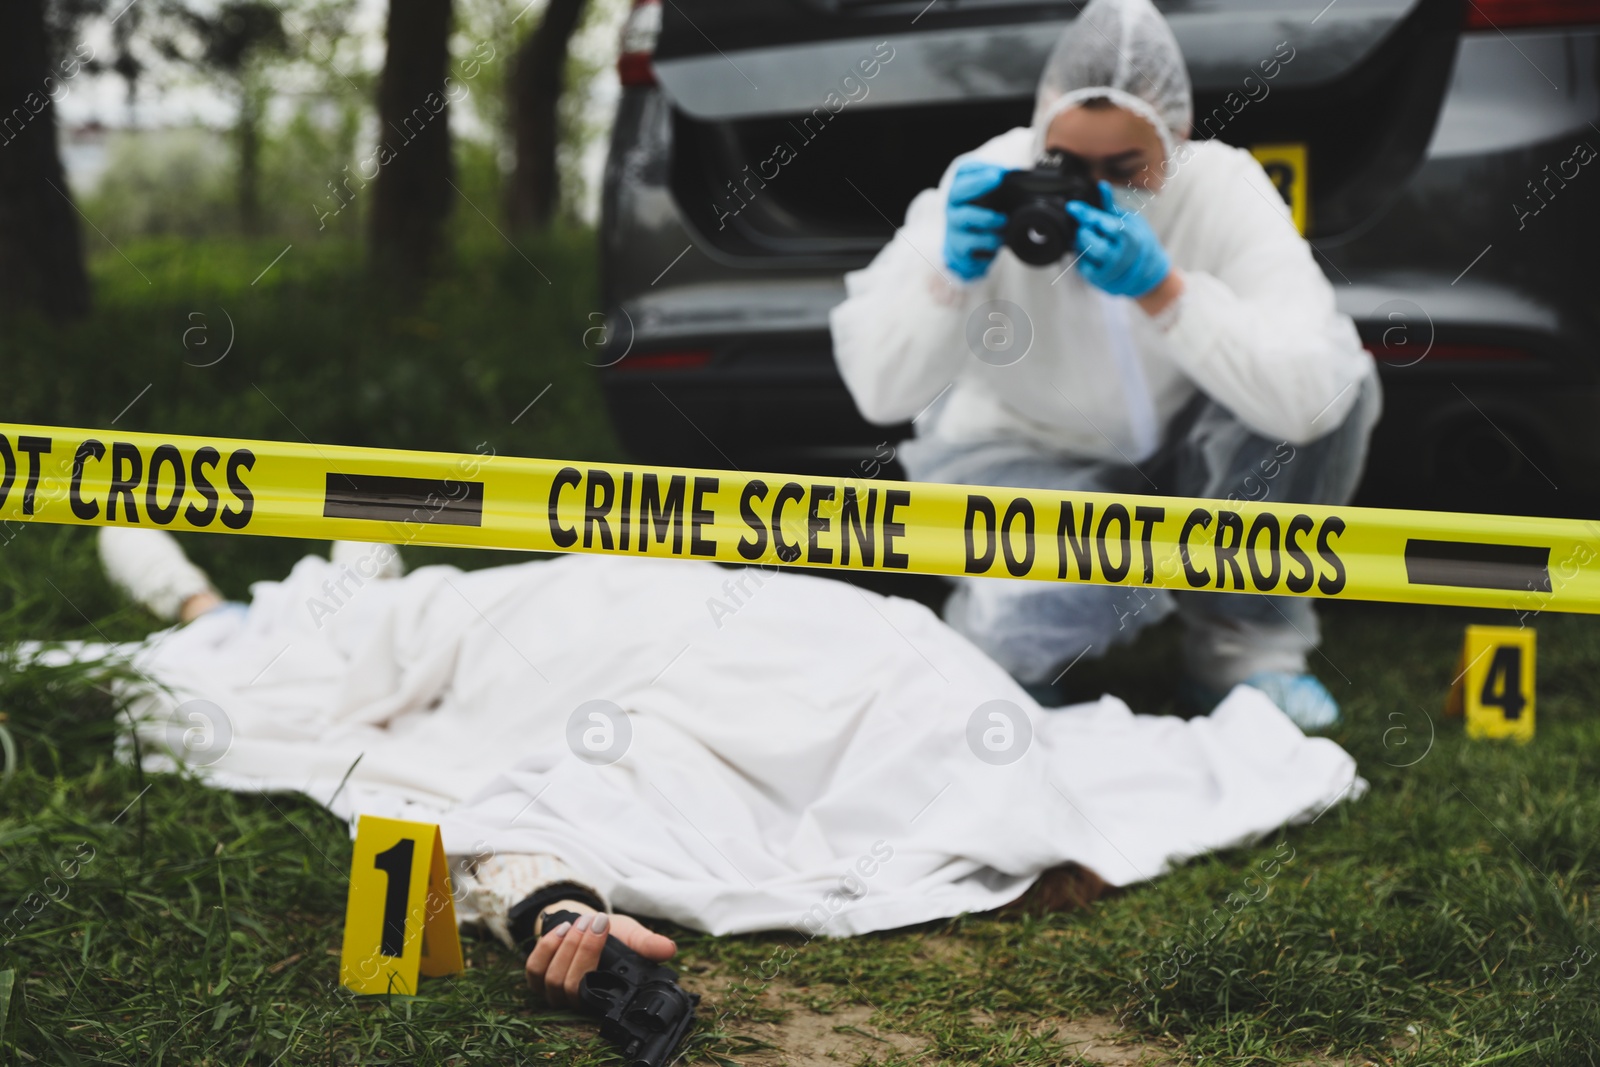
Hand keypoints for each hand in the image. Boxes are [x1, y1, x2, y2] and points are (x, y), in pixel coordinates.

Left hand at [525, 907, 676, 1008]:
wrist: (585, 922)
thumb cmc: (613, 935)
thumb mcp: (632, 935)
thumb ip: (648, 944)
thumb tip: (669, 949)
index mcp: (603, 997)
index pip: (598, 1004)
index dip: (601, 984)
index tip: (607, 940)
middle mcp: (576, 1001)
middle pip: (572, 986)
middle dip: (584, 950)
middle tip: (598, 923)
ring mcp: (554, 992)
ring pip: (554, 979)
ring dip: (568, 946)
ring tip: (584, 921)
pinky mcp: (536, 978)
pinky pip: (536, 968)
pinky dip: (548, 947)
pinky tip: (563, 929)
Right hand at [943, 160, 1009, 281]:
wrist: (967, 254)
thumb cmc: (981, 223)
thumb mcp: (990, 202)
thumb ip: (1002, 189)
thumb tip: (1021, 173)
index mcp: (962, 190)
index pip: (964, 171)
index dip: (980, 167)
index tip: (1000, 171)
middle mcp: (953, 206)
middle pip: (957, 190)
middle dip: (977, 182)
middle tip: (996, 178)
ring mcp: (953, 227)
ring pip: (964, 218)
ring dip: (986, 216)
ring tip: (1003, 220)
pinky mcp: (958, 247)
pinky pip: (971, 243)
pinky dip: (989, 240)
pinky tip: (1000, 239)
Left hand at [1067, 181, 1169, 297]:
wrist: (1148, 274)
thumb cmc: (1138, 242)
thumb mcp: (1130, 220)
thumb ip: (1111, 206)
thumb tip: (1101, 185)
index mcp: (1133, 238)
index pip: (1108, 225)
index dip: (1089, 216)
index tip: (1072, 207)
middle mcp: (1122, 257)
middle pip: (1090, 240)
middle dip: (1085, 229)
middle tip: (1092, 227)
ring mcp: (1110, 271)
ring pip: (1083, 252)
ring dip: (1082, 242)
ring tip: (1093, 239)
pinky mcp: (1100, 281)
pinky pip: (1081, 266)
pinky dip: (1083, 257)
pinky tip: (1093, 254)